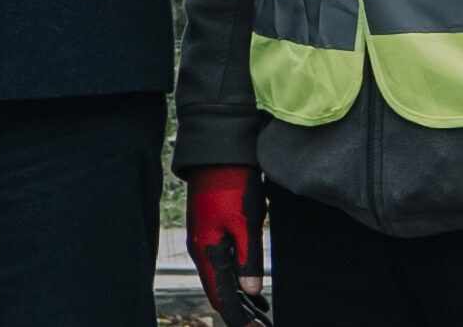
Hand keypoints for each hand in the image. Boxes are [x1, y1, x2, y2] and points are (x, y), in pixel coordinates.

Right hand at [185, 165, 262, 326]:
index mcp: (207, 251)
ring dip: (238, 297)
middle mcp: (201, 249)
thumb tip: (250, 292)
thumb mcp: (245, 224)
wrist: (217, 152)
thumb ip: (248, 261)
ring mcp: (204, 238)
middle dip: (237, 312)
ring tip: (259, 313)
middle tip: (260, 325)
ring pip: (220, 278)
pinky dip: (235, 280)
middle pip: (218, 291)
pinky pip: (222, 264)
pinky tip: (251, 288)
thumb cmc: (232, 186)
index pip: (220, 297)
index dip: (238, 318)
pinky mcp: (211, 229)